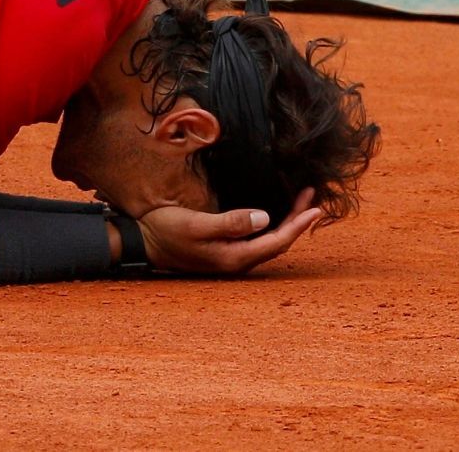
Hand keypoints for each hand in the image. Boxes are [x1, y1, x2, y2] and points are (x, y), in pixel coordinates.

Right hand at [137, 188, 323, 274]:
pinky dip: (271, 225)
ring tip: (299, 203)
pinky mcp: (224, 250)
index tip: (315, 207)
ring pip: (269, 242)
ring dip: (286, 223)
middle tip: (310, 197)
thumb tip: (265, 218)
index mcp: (234, 257)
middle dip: (297, 221)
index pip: (276, 241)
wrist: (142, 242)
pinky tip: (272, 214)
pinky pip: (257, 239)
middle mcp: (237, 261)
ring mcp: (230, 257)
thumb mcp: (195, 223)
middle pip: (277, 243)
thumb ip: (230, 222)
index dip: (298, 225)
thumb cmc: (165, 230)